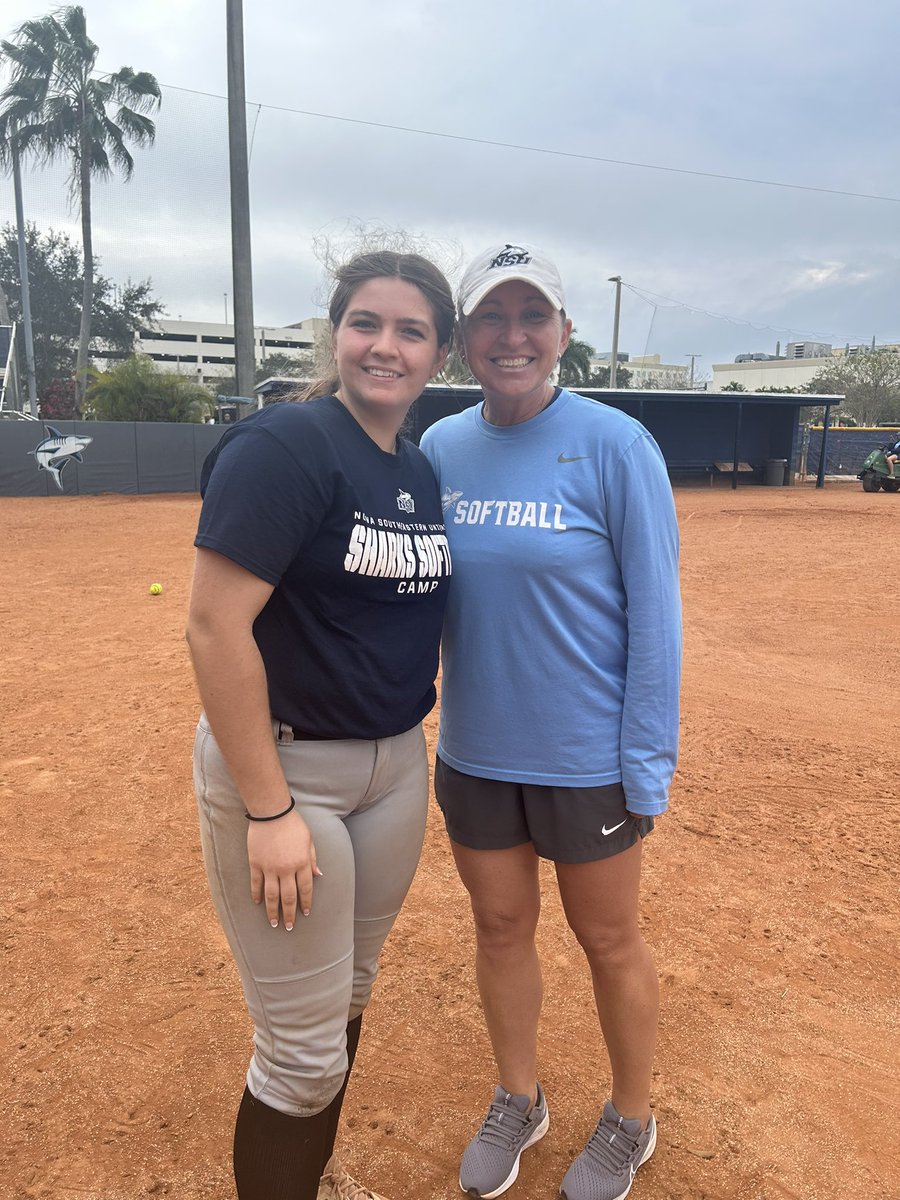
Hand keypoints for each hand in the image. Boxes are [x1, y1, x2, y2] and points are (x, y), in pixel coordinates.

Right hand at [247, 812, 321, 929]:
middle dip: (290, 914)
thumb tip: (318, 876)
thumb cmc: (293, 824)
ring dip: (273, 911)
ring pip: (271, 895)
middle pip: (288, 897)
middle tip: (289, 927)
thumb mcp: (309, 840)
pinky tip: (258, 903)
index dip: (305, 903)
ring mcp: (270, 867)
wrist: (271, 812)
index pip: (305, 889)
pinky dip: (257, 894)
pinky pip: (256, 883)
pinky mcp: (256, 863)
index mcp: (302, 862)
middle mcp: (287, 869)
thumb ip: (313, 859)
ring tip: (273, 923)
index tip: (305, 913)